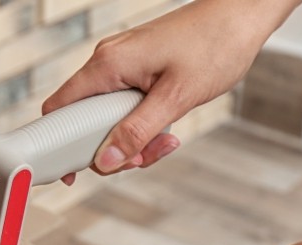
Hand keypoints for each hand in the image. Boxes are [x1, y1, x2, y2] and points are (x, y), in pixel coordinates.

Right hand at [43, 0, 296, 180]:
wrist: (241, 14)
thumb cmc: (214, 45)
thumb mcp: (176, 98)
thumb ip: (137, 131)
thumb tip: (107, 159)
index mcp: (107, 64)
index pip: (60, 108)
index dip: (61, 144)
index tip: (77, 171)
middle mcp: (107, 62)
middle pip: (85, 120)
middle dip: (113, 147)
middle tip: (144, 156)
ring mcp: (122, 64)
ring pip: (108, 117)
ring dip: (133, 138)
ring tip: (166, 140)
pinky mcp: (137, 68)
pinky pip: (125, 106)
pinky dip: (142, 123)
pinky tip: (168, 127)